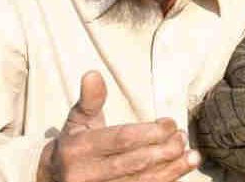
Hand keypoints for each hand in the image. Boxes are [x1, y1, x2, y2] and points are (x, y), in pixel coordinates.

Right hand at [37, 71, 200, 181]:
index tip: (170, 123)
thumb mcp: (77, 120)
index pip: (120, 139)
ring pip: (142, 181)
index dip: (149, 132)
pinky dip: (166, 179)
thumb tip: (93, 73)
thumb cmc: (73, 144)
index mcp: (79, 148)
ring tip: (191, 155)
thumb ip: (90, 99)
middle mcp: (87, 173)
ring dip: (171, 168)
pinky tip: (183, 168)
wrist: (54, 179)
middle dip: (163, 150)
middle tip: (182, 137)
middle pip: (134, 162)